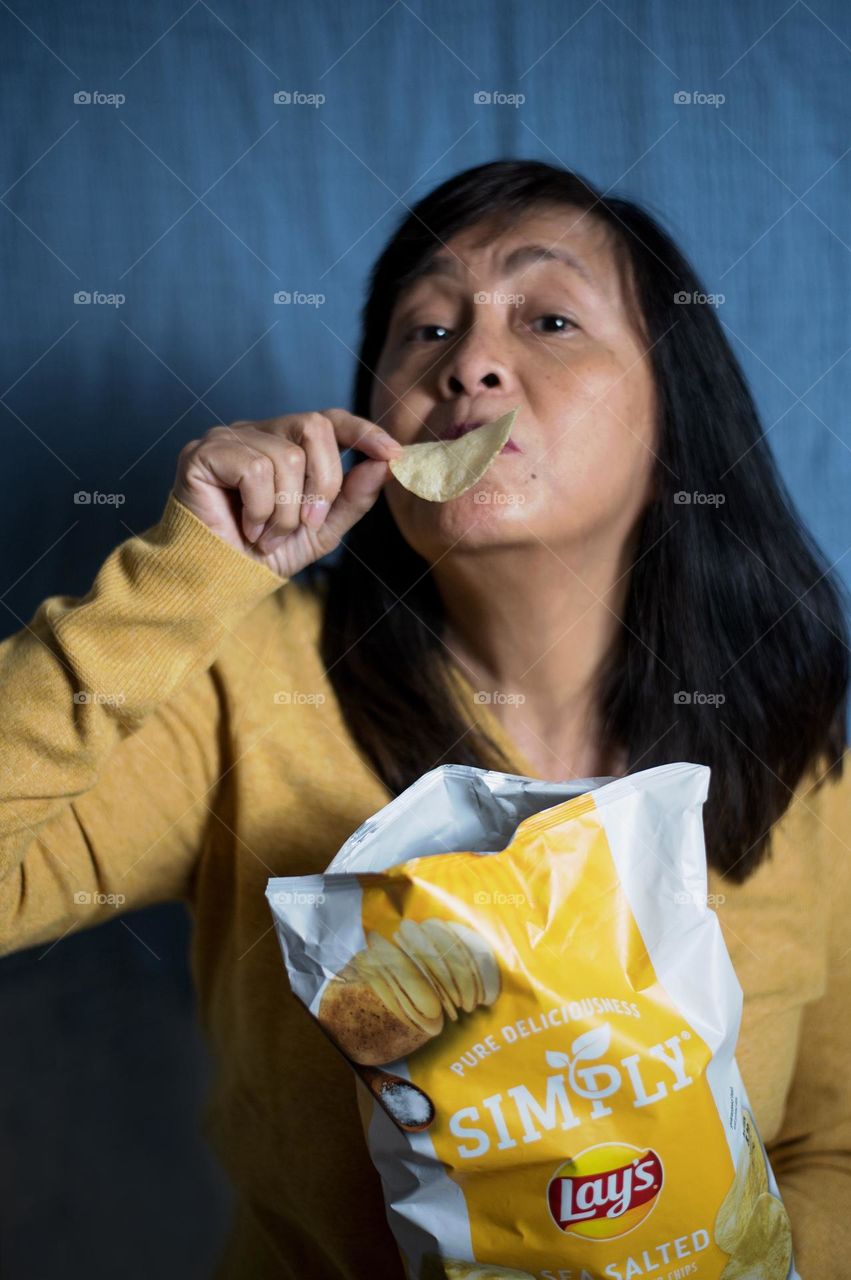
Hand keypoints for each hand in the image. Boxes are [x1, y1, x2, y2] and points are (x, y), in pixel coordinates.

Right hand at [172, 409, 402, 578]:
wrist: (219, 582)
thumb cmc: (264, 554)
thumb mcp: (322, 529)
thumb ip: (353, 497)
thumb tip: (386, 463)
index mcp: (286, 443)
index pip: (329, 419)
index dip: (363, 431)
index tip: (392, 453)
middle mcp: (258, 432)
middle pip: (313, 427)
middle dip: (323, 483)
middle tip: (308, 524)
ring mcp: (228, 438)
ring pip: (286, 456)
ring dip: (286, 511)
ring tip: (267, 535)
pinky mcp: (203, 453)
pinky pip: (255, 469)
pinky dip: (260, 509)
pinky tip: (246, 526)